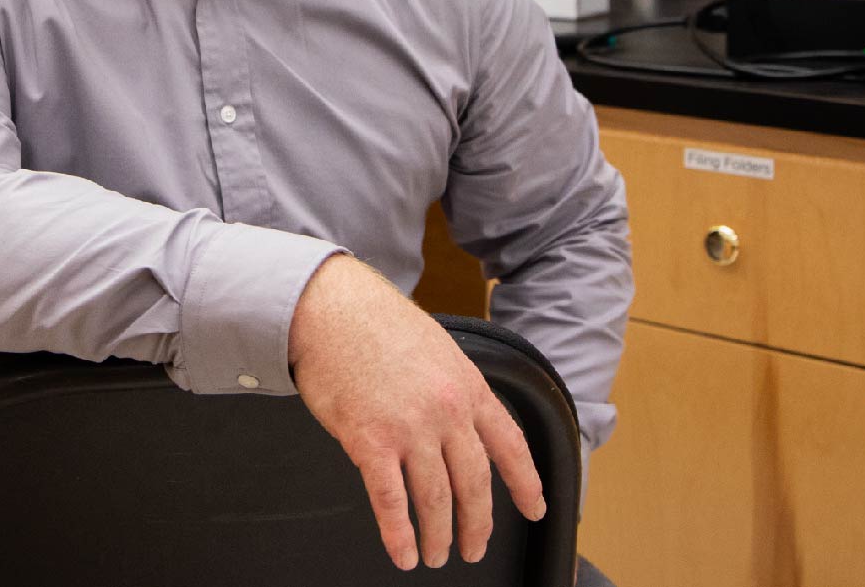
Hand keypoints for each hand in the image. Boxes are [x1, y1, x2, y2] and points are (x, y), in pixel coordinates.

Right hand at [288, 255, 546, 569]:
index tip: (535, 508)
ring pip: (436, 499)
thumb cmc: (375, 323)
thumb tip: (457, 425)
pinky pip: (391, 501)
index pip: (509, 444)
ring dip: (438, 535)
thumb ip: (453, 388)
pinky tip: (403, 553)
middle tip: (474, 548)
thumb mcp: (436, 348)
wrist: (330, 308)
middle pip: (474, 483)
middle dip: (477, 524)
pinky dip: (399, 534)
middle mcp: (447, 411)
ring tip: (437, 556)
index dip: (526, 482)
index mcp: (468, 386)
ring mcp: (410, 428)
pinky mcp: (370, 441)